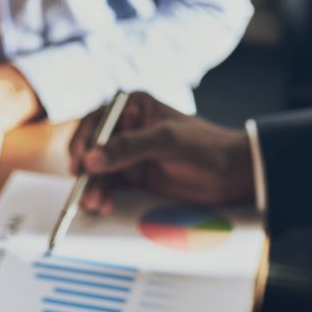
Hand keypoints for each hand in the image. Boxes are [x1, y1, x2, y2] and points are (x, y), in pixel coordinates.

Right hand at [69, 91, 254, 214]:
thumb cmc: (204, 147)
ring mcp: (127, 153)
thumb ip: (129, 147)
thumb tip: (91, 158)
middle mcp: (126, 127)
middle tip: (82, 188)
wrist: (231, 175)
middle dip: (85, 168)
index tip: (80, 162)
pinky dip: (101, 195)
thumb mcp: (167, 141)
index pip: (97, 120)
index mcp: (133, 106)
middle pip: (91, 146)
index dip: (84, 140)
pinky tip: (102, 205)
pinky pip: (108, 185)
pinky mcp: (132, 176)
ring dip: (92, 186)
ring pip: (97, 169)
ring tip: (93, 203)